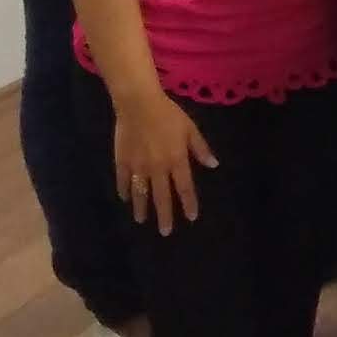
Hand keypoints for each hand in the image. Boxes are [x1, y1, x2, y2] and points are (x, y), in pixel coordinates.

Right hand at [111, 92, 217, 231]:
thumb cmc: (168, 114)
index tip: (191, 218)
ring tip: (142, 221)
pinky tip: (126, 198)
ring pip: (140, 194)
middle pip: (162, 197)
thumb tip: (214, 165)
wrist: (138, 104)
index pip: (185, 188)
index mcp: (176, 160)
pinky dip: (124, 191)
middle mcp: (158, 168)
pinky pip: (123, 181)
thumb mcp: (190, 129)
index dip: (188, 203)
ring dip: (142, 209)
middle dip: (165, 216)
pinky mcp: (122, 162)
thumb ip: (200, 149)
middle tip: (166, 232)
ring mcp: (138, 167)